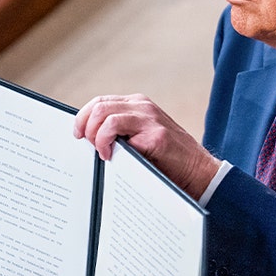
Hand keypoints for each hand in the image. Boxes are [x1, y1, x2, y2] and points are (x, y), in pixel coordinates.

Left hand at [74, 94, 219, 199]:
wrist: (198, 173)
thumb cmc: (166, 161)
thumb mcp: (139, 139)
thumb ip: (119, 132)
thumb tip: (86, 137)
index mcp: (138, 106)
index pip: (100, 101)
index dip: (83, 117)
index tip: (77, 134)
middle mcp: (143, 107)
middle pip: (99, 106)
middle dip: (86, 127)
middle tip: (86, 145)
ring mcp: (151, 119)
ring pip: (106, 116)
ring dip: (97, 136)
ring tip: (102, 153)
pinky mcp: (156, 135)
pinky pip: (119, 131)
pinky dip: (108, 144)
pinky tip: (112, 157)